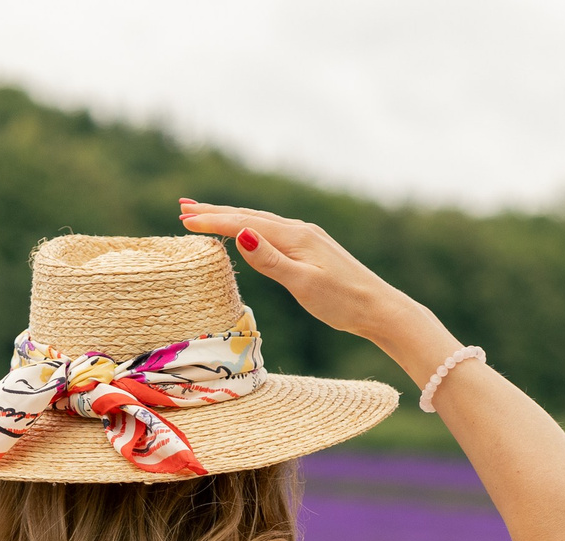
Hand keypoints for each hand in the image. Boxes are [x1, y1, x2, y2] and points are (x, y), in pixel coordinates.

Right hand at [177, 199, 453, 379]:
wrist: (380, 309)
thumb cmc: (343, 302)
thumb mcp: (303, 284)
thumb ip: (271, 260)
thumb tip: (241, 234)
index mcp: (294, 236)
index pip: (244, 223)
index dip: (213, 221)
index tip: (183, 218)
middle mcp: (299, 230)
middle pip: (249, 216)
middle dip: (215, 212)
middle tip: (183, 207)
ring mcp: (307, 238)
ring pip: (260, 222)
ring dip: (231, 217)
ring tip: (206, 214)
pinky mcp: (312, 250)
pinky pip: (272, 232)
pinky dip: (251, 227)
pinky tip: (247, 231)